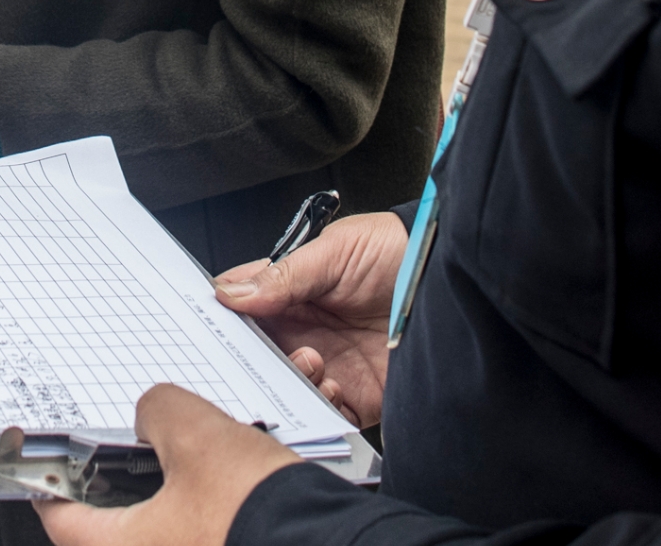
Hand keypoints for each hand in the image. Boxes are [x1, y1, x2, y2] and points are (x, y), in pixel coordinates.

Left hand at [37, 385, 298, 545]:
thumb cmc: (259, 515)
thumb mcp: (199, 437)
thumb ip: (159, 413)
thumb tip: (153, 413)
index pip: (59, 519)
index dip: (55, 480)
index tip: (55, 461)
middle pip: (111, 526)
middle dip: (123, 483)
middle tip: (134, 449)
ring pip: (160, 532)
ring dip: (171, 497)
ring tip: (193, 461)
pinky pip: (198, 539)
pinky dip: (203, 515)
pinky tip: (227, 487)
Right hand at [209, 211, 406, 426]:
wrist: (448, 278)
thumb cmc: (395, 250)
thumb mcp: (335, 251)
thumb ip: (284, 276)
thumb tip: (232, 294)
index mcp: (290, 290)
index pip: (242, 305)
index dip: (223, 317)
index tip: (212, 327)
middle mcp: (304, 329)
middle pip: (256, 354)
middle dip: (251, 360)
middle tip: (259, 353)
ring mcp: (329, 361)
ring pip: (286, 386)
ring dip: (290, 381)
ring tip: (312, 360)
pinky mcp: (357, 392)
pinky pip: (326, 411)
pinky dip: (321, 406)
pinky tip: (332, 384)